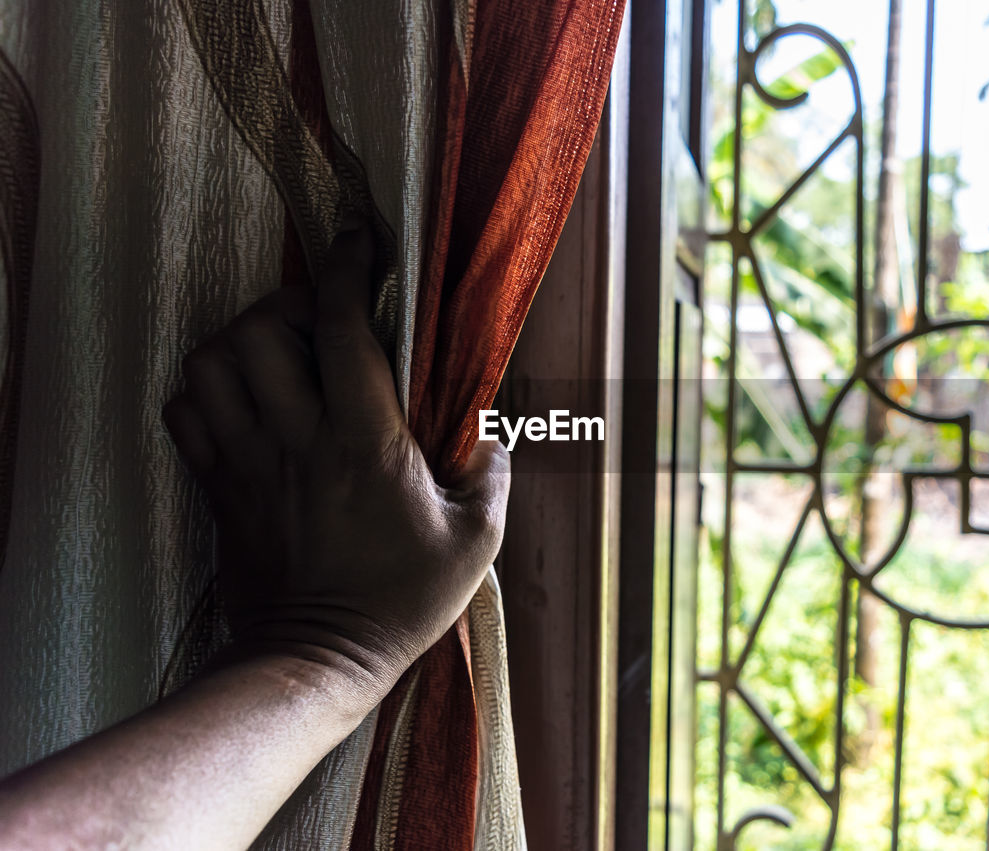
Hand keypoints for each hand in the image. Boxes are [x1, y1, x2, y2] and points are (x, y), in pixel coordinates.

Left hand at [161, 221, 508, 699]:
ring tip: (276, 352)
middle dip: (286, 303)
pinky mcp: (218, 488)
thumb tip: (491, 431)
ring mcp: (247, 463)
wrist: (317, 659)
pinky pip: (184, 413)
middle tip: (317, 317)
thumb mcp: (475, 540)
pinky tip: (240, 399)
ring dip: (240, 341)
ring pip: (211, 363)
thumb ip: (491, 472)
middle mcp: (296, 439)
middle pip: (258, 330)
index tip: (360, 240)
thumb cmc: (401, 599)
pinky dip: (203, 389)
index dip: (347, 268)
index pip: (340, 327)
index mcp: (363, 441)